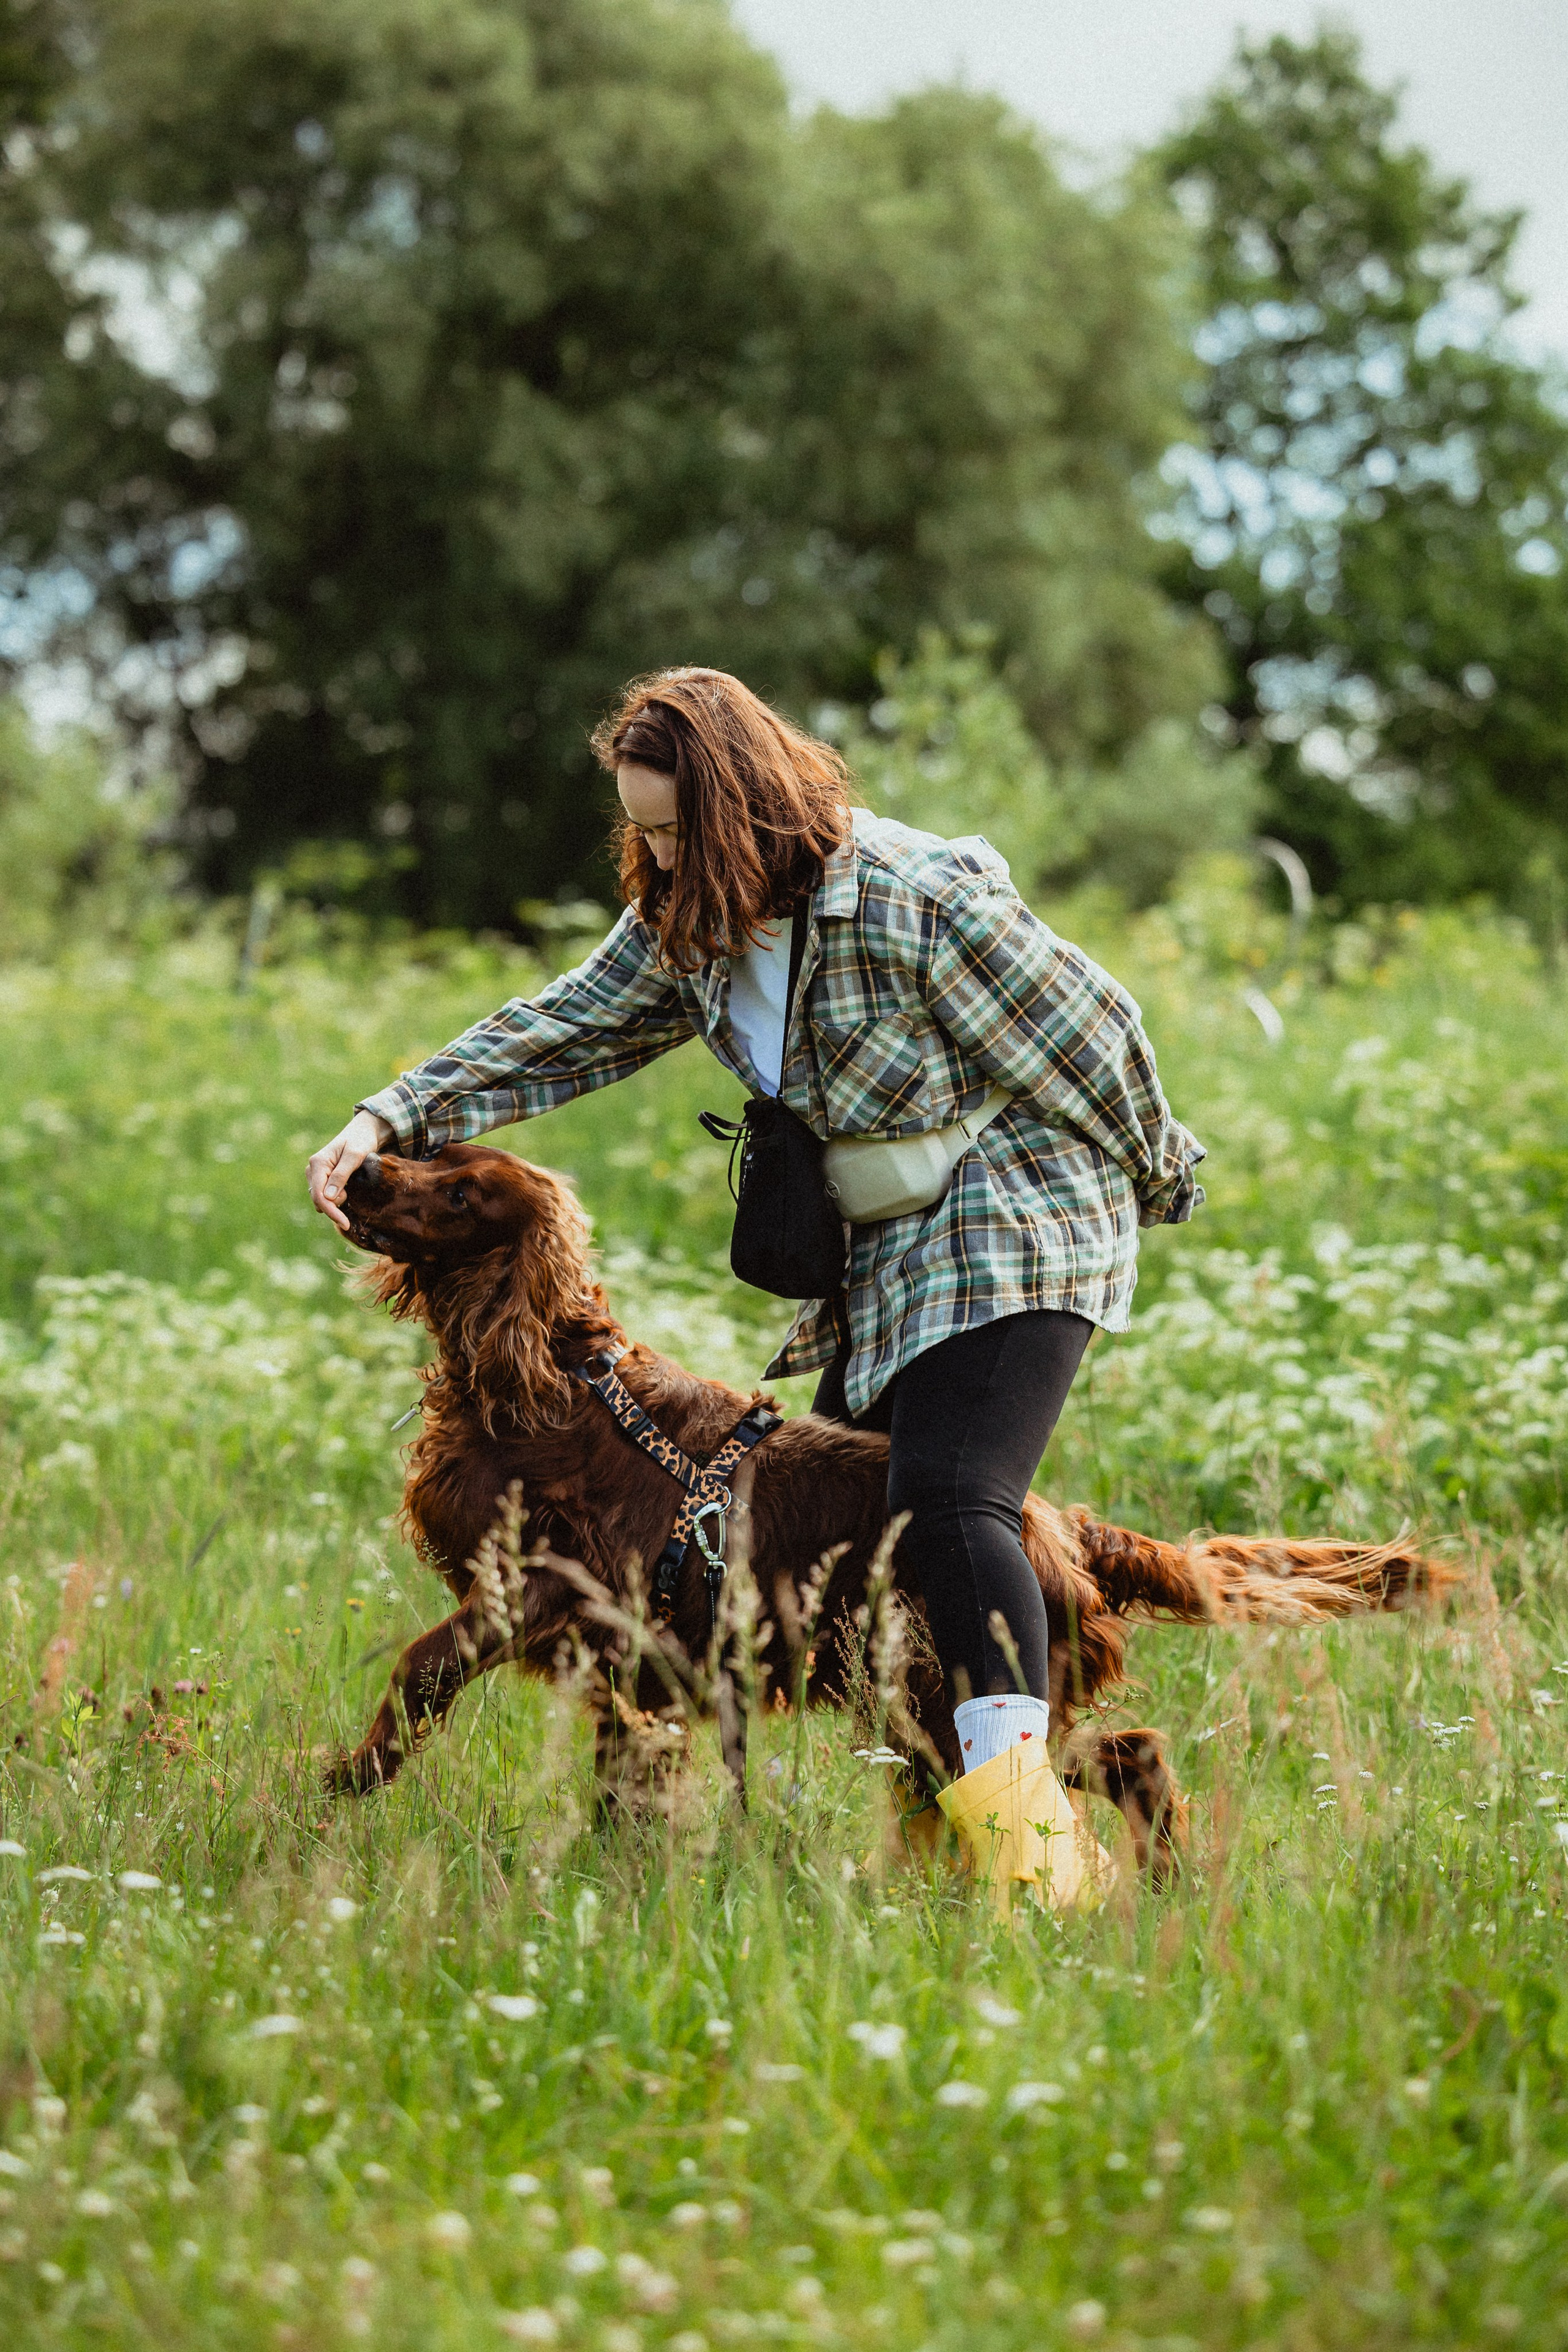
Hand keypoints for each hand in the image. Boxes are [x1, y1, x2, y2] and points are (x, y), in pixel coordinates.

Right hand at [308, 1109, 392, 1231]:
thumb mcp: (355, 1155)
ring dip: (337, 1201)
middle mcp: (313, 1169)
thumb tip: (329, 1197)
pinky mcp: (323, 1178)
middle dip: (336, 1205)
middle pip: (318, 1200)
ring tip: (351, 1186)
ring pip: (321, 1200)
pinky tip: (347, 1190)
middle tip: (352, 1192)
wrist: (363, 1132)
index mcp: (318, 1163)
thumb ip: (342, 1175)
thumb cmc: (361, 1140)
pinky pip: (325, 1196)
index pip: (319, 1195)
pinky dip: (337, 1198)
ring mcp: (316, 1174)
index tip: (346, 1224)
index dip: (332, 1212)